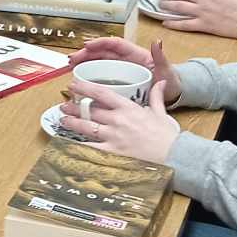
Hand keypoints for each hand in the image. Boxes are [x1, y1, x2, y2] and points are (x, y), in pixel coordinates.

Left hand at [59, 73, 180, 161]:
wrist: (174, 155)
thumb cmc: (168, 136)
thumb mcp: (161, 112)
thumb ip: (156, 96)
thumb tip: (161, 81)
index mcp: (128, 108)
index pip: (102, 93)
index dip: (85, 88)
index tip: (74, 85)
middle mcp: (118, 120)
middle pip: (90, 111)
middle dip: (74, 107)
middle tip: (63, 105)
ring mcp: (113, 137)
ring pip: (86, 127)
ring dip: (72, 123)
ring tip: (62, 120)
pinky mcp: (112, 153)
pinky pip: (91, 148)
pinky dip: (78, 145)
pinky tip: (69, 143)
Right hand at [67, 35, 181, 106]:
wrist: (173, 94)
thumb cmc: (170, 80)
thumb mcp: (166, 69)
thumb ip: (160, 56)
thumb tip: (157, 41)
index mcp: (136, 54)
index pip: (115, 44)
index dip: (101, 43)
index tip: (87, 45)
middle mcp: (126, 59)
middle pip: (103, 52)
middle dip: (86, 53)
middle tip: (73, 58)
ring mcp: (122, 69)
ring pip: (99, 62)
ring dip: (85, 62)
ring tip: (71, 65)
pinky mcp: (119, 79)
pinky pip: (102, 74)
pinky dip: (90, 74)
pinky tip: (80, 77)